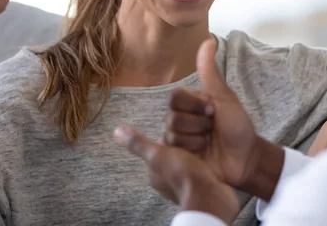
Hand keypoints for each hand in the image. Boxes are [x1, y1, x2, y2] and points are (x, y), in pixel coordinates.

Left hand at [114, 125, 238, 223]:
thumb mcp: (157, 154)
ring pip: (186, 164)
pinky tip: (210, 157)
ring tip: (203, 144)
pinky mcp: (199, 189)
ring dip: (194, 154)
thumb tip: (116, 131)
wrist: (208, 197)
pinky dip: (202, 164)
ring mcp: (183, 187)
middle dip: (182, 146)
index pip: (159, 150)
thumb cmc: (181, 174)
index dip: (169, 138)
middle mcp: (166, 183)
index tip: (179, 130)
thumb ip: (138, 143)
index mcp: (154, 174)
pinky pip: (199, 171)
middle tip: (193, 135)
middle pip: (173, 157)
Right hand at [164, 39, 260, 187]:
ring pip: (172, 135)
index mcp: (191, 103)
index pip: (175, 97)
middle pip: (172, 117)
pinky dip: (190, 152)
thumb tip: (208, 40)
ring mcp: (178, 140)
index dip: (194, 106)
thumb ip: (210, 73)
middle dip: (197, 125)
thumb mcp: (225, 98)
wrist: (246, 158)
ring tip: (208, 143)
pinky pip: (171, 152)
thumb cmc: (237, 126)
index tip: (213, 111)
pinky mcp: (177, 159)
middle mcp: (181, 119)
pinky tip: (201, 154)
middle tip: (212, 130)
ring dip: (195, 140)